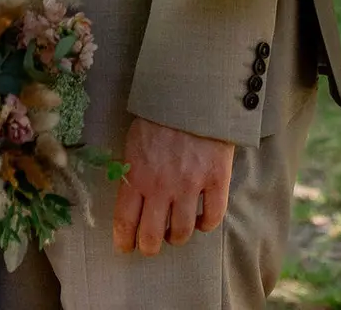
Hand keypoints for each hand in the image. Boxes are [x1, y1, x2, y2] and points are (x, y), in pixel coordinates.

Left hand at [112, 117, 234, 256]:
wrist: (194, 93)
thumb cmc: (160, 115)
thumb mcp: (134, 141)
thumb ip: (131, 171)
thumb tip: (130, 199)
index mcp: (136, 175)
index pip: (125, 222)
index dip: (124, 241)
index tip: (126, 247)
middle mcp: (161, 186)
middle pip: (152, 237)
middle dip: (149, 246)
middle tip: (152, 244)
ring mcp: (190, 185)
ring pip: (182, 232)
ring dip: (177, 236)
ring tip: (176, 230)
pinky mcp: (216, 180)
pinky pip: (213, 217)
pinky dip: (206, 224)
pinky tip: (202, 219)